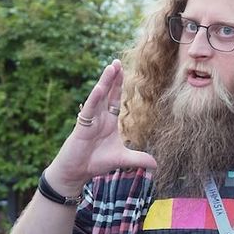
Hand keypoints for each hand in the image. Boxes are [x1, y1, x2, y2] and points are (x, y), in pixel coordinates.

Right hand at [44, 61, 156, 193]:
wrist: (77, 172)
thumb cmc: (95, 162)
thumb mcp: (122, 159)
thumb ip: (138, 159)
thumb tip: (156, 164)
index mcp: (108, 121)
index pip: (115, 99)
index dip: (119, 86)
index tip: (124, 71)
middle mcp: (99, 117)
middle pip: (107, 93)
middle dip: (113, 78)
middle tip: (117, 61)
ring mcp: (90, 120)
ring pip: (98, 97)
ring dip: (105, 82)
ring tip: (111, 67)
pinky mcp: (82, 127)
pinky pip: (89, 110)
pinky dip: (94, 100)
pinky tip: (100, 88)